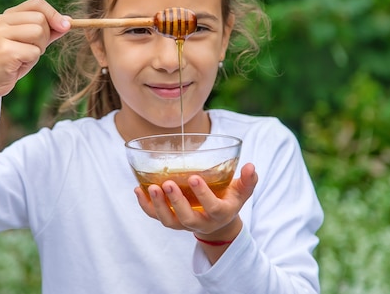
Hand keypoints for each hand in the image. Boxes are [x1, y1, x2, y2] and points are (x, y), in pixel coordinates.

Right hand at [0, 0, 70, 121]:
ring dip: (38, 49)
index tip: (65, 26)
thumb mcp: (32, 42)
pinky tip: (18, 64)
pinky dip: (31, 61)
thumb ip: (49, 31)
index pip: (37, 3)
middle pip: (41, 19)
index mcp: (8, 15)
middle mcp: (2, 21)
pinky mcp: (4, 50)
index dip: (54, 14)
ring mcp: (1, 34)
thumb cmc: (13, 61)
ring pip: (39, 33)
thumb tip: (68, 21)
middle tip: (32, 50)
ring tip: (24, 56)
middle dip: (45, 37)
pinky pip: (34, 52)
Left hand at [134, 163, 257, 237]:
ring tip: (151, 187)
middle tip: (168, 184)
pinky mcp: (170, 220)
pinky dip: (145, 206)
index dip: (203, 195)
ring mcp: (183, 223)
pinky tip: (138, 190)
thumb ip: (248, 180)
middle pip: (187, 218)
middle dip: (176, 203)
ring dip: (158, 206)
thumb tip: (251, 166)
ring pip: (168, 221)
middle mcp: (201, 222)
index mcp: (220, 213)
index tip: (194, 177)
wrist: (216, 221)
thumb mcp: (241, 191)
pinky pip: (155, 217)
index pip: (213, 208)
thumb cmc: (228, 199)